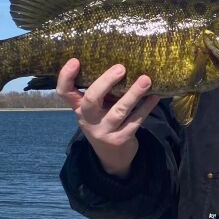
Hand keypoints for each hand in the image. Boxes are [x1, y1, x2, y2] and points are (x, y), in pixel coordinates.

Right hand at [57, 59, 160, 177]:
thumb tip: (119, 62)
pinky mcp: (121, 139)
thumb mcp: (95, 110)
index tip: (75, 60)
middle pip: (92, 99)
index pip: (64, 92)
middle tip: (121, 68)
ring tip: (146, 80)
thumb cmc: (104, 122)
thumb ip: (100, 92)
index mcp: (79, 108)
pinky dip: (146, 108)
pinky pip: (135, 121)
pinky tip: (154, 97)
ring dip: (134, 94)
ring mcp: (104, 131)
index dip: (66, 76)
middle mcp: (88, 119)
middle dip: (106, 82)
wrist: (112, 157)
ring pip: (119, 111)